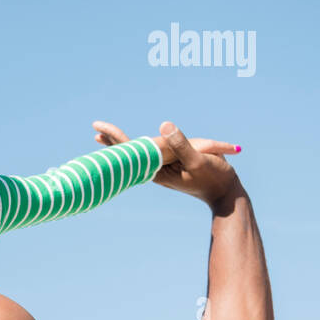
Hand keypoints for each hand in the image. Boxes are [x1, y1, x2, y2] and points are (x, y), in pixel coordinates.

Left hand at [94, 120, 240, 207]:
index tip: (98, 129)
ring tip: (103, 136)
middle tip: (95, 130)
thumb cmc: (214, 177)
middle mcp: (157, 169)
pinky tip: (135, 144)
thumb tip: (163, 126)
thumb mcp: (198, 159)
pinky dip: (139, 146)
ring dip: (122, 144)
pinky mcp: (171, 167)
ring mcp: (164, 169)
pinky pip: (151, 154)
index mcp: (158, 168)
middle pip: (131, 152)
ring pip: (139, 153)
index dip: (115, 138)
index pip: (132, 149)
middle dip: (113, 140)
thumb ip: (181, 144)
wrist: (225, 193)